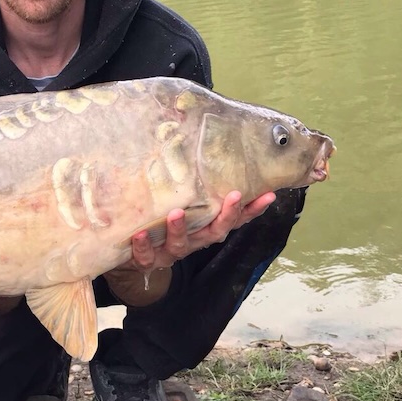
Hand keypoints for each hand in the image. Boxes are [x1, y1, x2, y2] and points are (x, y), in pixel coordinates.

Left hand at [129, 190, 275, 272]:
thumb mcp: (179, 202)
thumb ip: (189, 184)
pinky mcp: (148, 260)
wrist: (133, 255)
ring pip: (181, 244)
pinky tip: (140, 234)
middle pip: (215, 232)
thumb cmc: (162, 222)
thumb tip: (194, 140)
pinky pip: (146, 256)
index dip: (252, 209)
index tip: (268, 194)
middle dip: (227, 215)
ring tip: (176, 213)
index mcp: (205, 227)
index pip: (234, 219)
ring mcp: (171, 251)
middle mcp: (193, 240)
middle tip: (234, 196)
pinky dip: (144, 246)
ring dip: (180, 229)